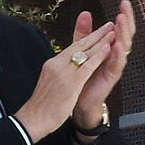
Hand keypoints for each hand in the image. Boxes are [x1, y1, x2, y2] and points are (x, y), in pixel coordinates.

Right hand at [13, 22, 116, 141]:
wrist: (33, 118)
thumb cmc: (41, 105)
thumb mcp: (49, 82)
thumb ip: (58, 72)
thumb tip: (64, 66)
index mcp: (51, 64)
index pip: (71, 48)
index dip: (86, 38)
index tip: (96, 31)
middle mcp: (56, 64)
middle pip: (79, 46)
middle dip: (95, 35)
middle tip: (107, 25)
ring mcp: (63, 73)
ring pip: (85, 53)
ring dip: (100, 41)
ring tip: (111, 32)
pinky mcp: (71, 83)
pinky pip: (88, 66)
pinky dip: (98, 56)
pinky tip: (108, 49)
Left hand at [71, 0, 135, 126]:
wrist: (79, 98)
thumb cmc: (84, 73)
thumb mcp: (83, 49)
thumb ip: (84, 33)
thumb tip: (85, 12)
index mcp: (110, 47)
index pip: (120, 28)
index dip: (124, 16)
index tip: (124, 2)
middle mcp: (115, 55)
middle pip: (126, 35)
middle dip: (127, 21)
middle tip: (125, 8)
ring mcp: (115, 66)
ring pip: (123, 48)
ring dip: (123, 34)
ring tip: (121, 21)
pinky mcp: (111, 77)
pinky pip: (117, 65)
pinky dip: (118, 55)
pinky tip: (117, 46)